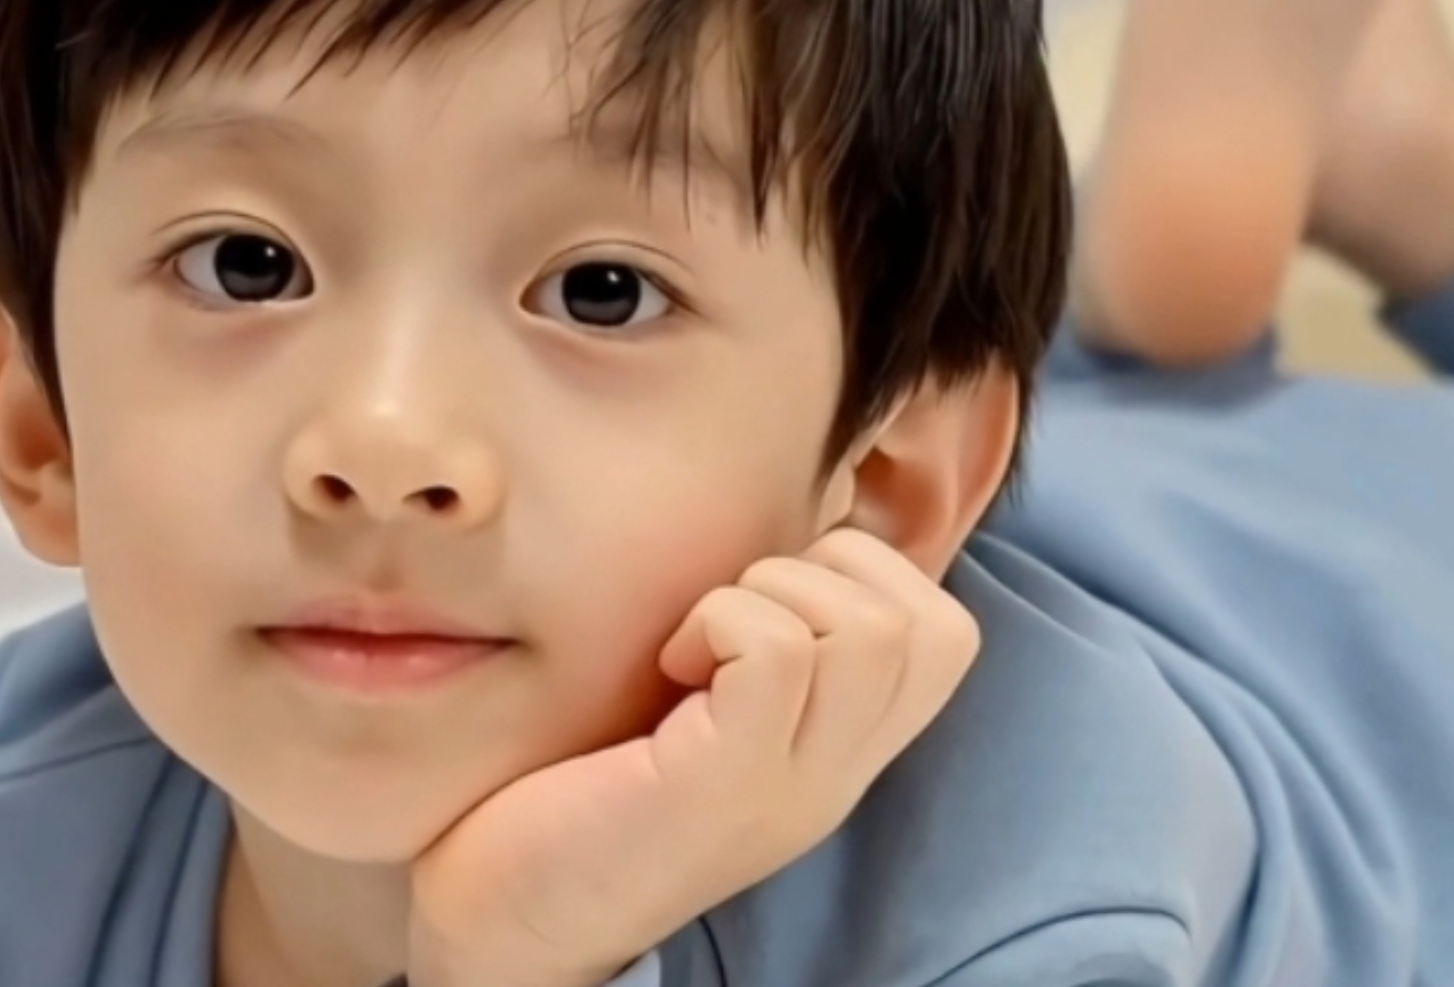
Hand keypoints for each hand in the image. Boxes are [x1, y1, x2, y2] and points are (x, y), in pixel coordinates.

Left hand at [404, 527, 980, 986]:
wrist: (508, 926)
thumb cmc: (582, 798)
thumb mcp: (703, 715)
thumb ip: (759, 648)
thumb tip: (779, 527)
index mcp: (839, 755)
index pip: (946, 633)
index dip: (867, 571)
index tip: (765, 595)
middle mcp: (836, 777)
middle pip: (934, 626)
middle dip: (831, 569)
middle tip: (732, 611)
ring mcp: (790, 786)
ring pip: (871, 629)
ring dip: (773, 593)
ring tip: (697, 641)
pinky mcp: (721, 784)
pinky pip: (780, 652)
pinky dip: (720, 621)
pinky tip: (666, 665)